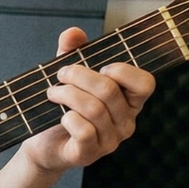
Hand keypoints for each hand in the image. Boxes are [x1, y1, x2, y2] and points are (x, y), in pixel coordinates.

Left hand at [21, 27, 155, 173]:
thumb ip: (72, 51)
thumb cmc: (63, 107)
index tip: (100, 67)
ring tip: (52, 92)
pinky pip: (84, 131)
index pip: (145, 83)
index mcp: (129, 101)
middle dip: (79, 75)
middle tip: (60, 74)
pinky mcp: (89, 155)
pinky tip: (60, 116)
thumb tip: (73, 33)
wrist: (43, 143)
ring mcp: (110, 141)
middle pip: (109, 90)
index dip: (123, 70)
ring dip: (66, 94)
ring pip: (94, 109)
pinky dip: (68, 118)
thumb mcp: (69, 75)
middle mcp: (125, 123)